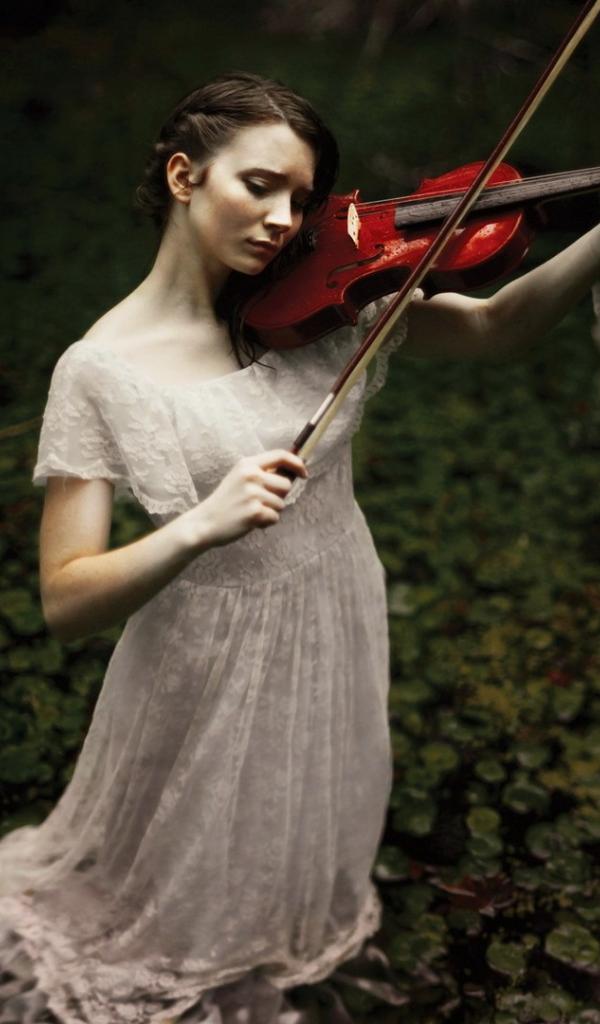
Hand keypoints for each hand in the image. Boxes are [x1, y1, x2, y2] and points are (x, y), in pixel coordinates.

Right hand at [190, 449, 307, 547]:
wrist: (205, 522)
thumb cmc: (226, 502)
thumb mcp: (239, 478)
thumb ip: (261, 473)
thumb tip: (292, 473)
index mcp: (247, 464)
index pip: (281, 455)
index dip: (297, 463)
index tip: (304, 473)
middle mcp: (251, 476)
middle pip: (286, 485)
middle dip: (279, 496)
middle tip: (260, 502)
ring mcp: (253, 494)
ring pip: (282, 504)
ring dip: (271, 511)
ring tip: (251, 512)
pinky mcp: (255, 512)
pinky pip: (275, 518)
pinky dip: (266, 522)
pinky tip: (251, 522)